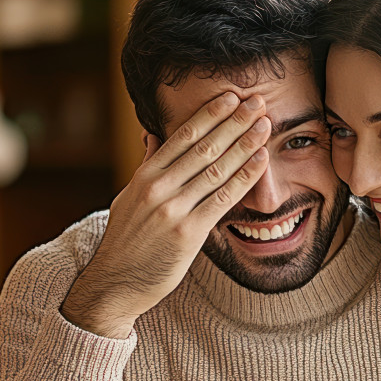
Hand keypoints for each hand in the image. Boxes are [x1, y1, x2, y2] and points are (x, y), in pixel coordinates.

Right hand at [60, 92, 271, 337]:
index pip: (182, 136)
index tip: (230, 97)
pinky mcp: (188, 233)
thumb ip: (146, 167)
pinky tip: (260, 161)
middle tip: (257, 102)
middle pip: (203, 147)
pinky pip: (222, 199)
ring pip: (216, 169)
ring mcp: (172, 210)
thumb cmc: (126, 242)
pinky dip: (244, 177)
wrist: (116, 283)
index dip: (209, 114)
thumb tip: (153, 137)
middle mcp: (157, 188)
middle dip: (233, 122)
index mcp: (144, 176)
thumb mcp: (128, 198)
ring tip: (265, 125)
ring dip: (244, 144)